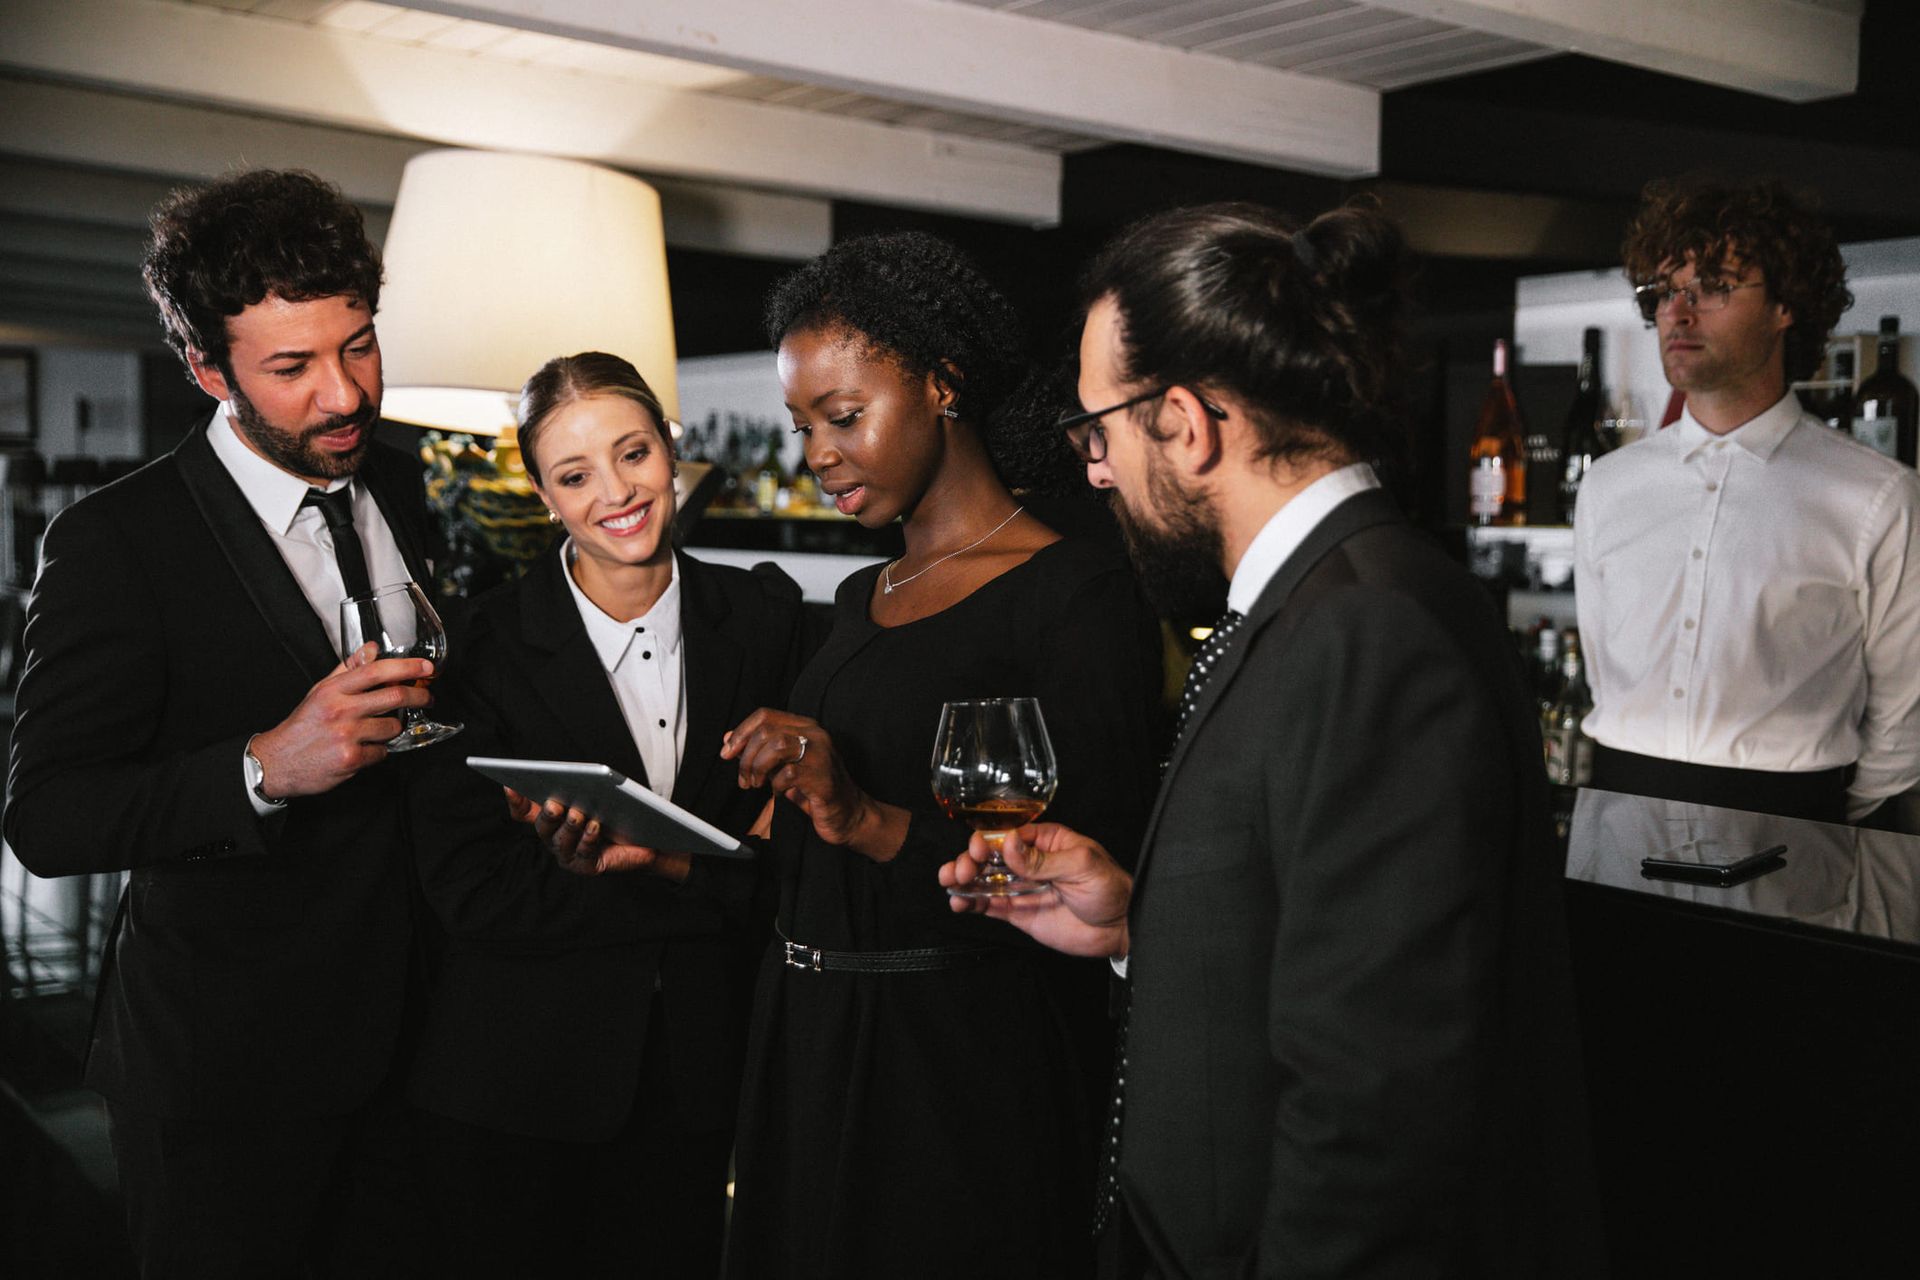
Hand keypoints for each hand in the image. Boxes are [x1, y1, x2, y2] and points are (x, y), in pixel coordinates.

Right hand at [248, 643, 431, 798]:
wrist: (278, 762)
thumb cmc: (303, 726)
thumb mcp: (320, 692)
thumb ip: (347, 670)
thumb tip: (371, 649)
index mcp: (333, 690)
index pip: (376, 671)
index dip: (406, 667)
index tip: (426, 668)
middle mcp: (340, 710)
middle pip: (394, 696)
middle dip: (419, 696)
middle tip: (427, 698)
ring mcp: (346, 735)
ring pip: (392, 726)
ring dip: (391, 729)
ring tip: (375, 730)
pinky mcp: (351, 759)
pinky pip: (382, 752)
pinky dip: (378, 751)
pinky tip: (363, 749)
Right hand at [503, 792, 689, 882]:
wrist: (644, 838)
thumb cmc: (614, 812)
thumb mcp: (595, 795)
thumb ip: (579, 785)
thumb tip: (572, 774)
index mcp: (551, 819)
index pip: (525, 811)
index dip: (515, 801)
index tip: (510, 785)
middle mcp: (554, 838)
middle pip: (543, 826)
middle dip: (548, 814)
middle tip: (554, 803)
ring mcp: (568, 855)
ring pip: (561, 841)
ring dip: (569, 826)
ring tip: (578, 814)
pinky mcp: (587, 866)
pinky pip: (584, 853)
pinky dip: (588, 839)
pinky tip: (594, 827)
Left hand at [722, 708, 897, 854]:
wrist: (848, 814)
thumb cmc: (815, 789)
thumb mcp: (783, 765)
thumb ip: (760, 750)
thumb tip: (729, 740)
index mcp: (805, 727)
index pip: (764, 715)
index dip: (741, 733)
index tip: (727, 753)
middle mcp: (815, 734)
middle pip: (766, 731)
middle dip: (746, 757)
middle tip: (745, 779)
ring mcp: (821, 754)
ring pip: (776, 746)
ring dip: (758, 768)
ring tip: (757, 784)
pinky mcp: (823, 778)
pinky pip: (788, 774)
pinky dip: (776, 785)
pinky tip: (780, 793)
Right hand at [939, 823, 1132, 958]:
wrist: (1121, 927)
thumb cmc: (1110, 887)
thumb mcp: (1080, 865)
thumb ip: (1042, 859)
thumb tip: (1008, 844)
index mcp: (1045, 842)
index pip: (1008, 836)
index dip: (988, 841)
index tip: (978, 850)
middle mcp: (1030, 862)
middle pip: (990, 856)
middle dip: (969, 860)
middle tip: (961, 871)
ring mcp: (1023, 888)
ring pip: (985, 880)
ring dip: (963, 879)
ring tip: (948, 883)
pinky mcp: (1020, 913)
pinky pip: (990, 905)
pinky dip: (972, 903)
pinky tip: (958, 902)